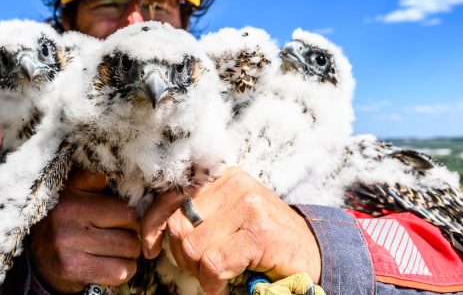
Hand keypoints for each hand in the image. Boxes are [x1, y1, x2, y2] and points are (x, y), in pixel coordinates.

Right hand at [29, 168, 140, 292]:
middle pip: (129, 233)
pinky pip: (118, 273)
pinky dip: (123, 271)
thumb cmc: (65, 222)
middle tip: (123, 239)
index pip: (125, 211)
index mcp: (71, 200)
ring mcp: (68, 249)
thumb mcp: (71, 193)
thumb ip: (89, 180)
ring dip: (129, 256)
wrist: (38, 259)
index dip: (132, 219)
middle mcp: (67, 223)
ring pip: (127, 253)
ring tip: (117, 252)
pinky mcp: (71, 270)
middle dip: (132, 238)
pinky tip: (112, 266)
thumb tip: (105, 177)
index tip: (125, 223)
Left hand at [141, 167, 320, 294]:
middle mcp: (234, 184)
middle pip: (179, 225)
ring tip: (216, 276)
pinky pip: (213, 263)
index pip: (171, 195)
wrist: (310, 251)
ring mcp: (248, 206)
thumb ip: (197, 215)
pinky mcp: (259, 232)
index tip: (151, 247)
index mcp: (222, 178)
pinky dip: (213, 282)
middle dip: (181, 256)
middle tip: (201, 269)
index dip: (153, 223)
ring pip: (193, 247)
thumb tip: (155, 232)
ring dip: (199, 273)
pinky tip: (224, 284)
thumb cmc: (263, 237)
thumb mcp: (227, 217)